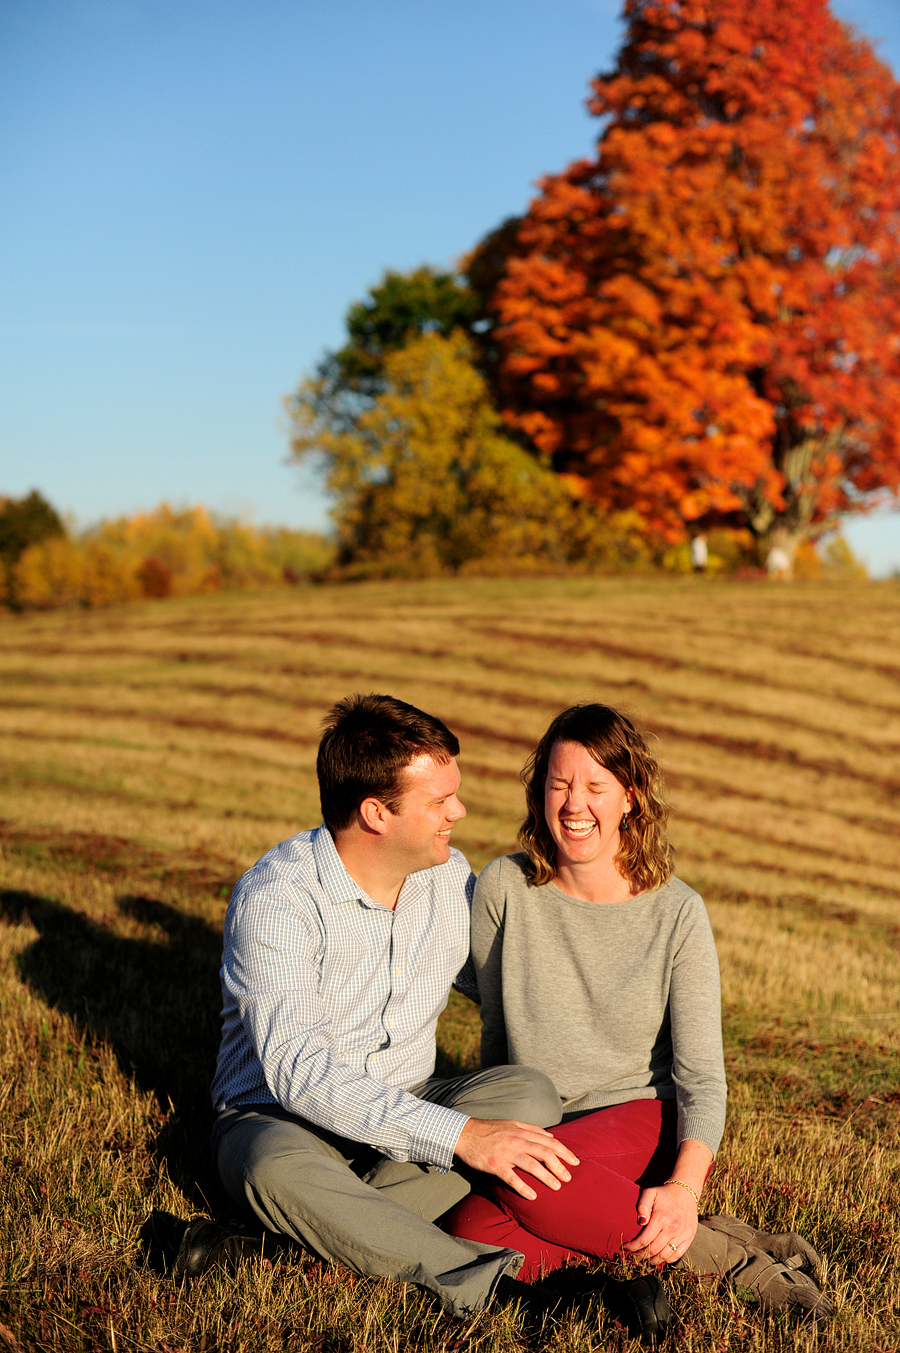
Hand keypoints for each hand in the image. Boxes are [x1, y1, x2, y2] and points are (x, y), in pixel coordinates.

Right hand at [454, 1117, 579, 1200]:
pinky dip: (523, 1187)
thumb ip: (531, 1129)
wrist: (466, 1134)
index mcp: (522, 1131)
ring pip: (532, 1164)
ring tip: (557, 1187)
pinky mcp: (495, 1164)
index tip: (575, 1161)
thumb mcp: (512, 1124)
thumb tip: (551, 1136)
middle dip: (560, 1166)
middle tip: (569, 1178)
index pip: (549, 1141)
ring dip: (547, 1176)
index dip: (564, 1151)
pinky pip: (512, 1177)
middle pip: (544, 1152)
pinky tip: (533, 1196)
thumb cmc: (490, 1130)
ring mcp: (506, 1152)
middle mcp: (517, 1140)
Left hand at [623, 1182, 698, 1264]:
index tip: (625, 1247)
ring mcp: (681, 1234)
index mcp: (661, 1218)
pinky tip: (659, 1258)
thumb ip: (642, 1206)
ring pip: (664, 1256)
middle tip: (634, 1255)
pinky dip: (667, 1260)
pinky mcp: (688, 1238)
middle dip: (640, 1255)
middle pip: (653, 1250)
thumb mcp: (650, 1193)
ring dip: (652, 1260)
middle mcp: (672, 1228)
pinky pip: (677, 1255)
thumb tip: (640, 1221)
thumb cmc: (664, 1194)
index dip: (633, 1247)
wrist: (686, 1192)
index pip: (644, 1240)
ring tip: (645, 1258)